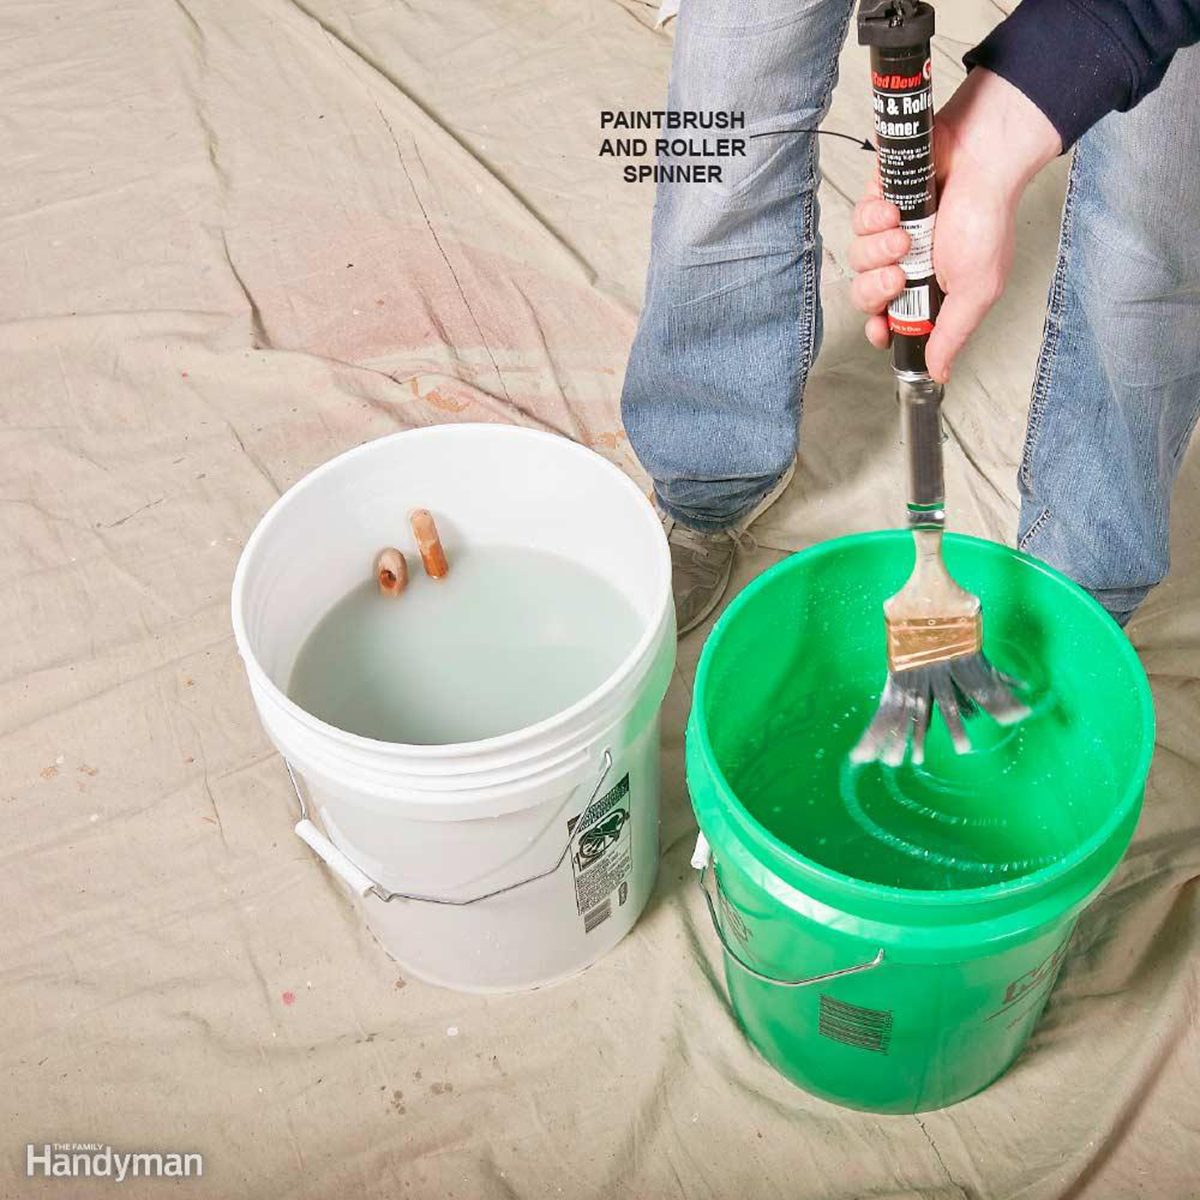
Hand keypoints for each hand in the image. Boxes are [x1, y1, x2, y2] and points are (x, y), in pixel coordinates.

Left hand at [849, 68, 1061, 382]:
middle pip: (865, 294)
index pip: (887, 321)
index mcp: (927, 290)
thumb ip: (952, 333)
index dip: (877, 328)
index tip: (879, 327)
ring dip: (878, 249)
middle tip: (899, 272)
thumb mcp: (975, 290)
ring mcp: (890, 233)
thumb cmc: (987, 219)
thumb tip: (939, 372)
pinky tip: (895, 210)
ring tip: (904, 232)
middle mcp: (906, 264)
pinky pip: (858, 221)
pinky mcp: (879, 202)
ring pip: (858, 259)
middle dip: (876, 287)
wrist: (983, 157)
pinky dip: (873, 218)